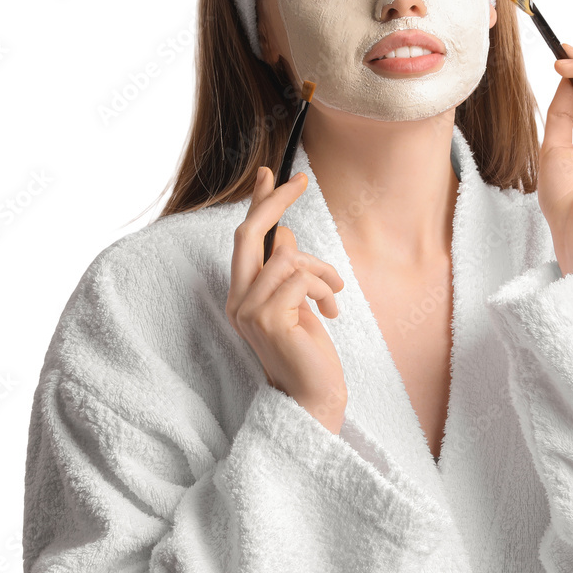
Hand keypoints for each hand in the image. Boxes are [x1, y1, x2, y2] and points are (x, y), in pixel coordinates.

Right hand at [227, 167, 347, 433]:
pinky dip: (324, 288)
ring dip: (322, 272)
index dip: (257, 204)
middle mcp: (239, 301)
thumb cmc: (309, 353)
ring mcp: (249, 311)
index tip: (272, 174)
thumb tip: (287, 236)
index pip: (245, 240)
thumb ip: (287, 272)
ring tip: (334, 295)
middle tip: (300, 181)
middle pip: (250, 234)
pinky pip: (299, 277)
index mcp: (243, 296)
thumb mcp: (299, 304)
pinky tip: (331, 312)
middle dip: (275, 202)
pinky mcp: (268, 319)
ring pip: (288, 257)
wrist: (314, 397)